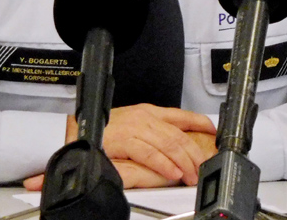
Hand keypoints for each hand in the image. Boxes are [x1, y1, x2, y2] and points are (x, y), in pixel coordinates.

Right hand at [25, 104, 218, 189]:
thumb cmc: (100, 130)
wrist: (71, 131)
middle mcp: (145, 117)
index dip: (200, 123)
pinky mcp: (124, 140)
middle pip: (179, 134)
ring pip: (169, 144)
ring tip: (192, 174)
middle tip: (204, 165)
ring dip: (183, 162)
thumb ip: (152, 133)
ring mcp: (135, 127)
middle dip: (195, 152)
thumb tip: (172, 146)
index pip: (182, 115)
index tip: (214, 131)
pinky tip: (173, 172)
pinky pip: (150, 154)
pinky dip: (164, 164)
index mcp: (148, 111)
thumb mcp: (132, 126)